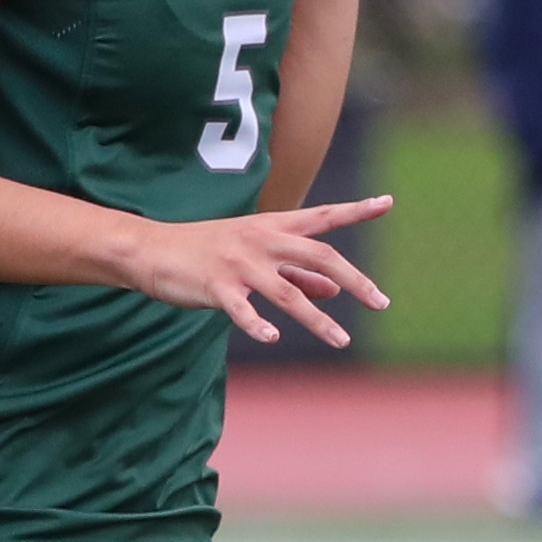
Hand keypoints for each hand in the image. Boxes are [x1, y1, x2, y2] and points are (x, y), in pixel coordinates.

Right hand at [115, 195, 393, 346]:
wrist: (154, 250)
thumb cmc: (208, 252)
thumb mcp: (254, 254)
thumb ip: (296, 272)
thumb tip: (335, 288)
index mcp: (273, 227)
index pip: (323, 216)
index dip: (356, 208)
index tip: (387, 201)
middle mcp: (262, 241)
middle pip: (319, 257)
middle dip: (355, 280)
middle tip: (382, 302)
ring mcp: (239, 263)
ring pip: (288, 293)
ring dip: (318, 320)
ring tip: (341, 340)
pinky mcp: (216, 285)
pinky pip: (242, 309)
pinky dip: (257, 324)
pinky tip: (271, 338)